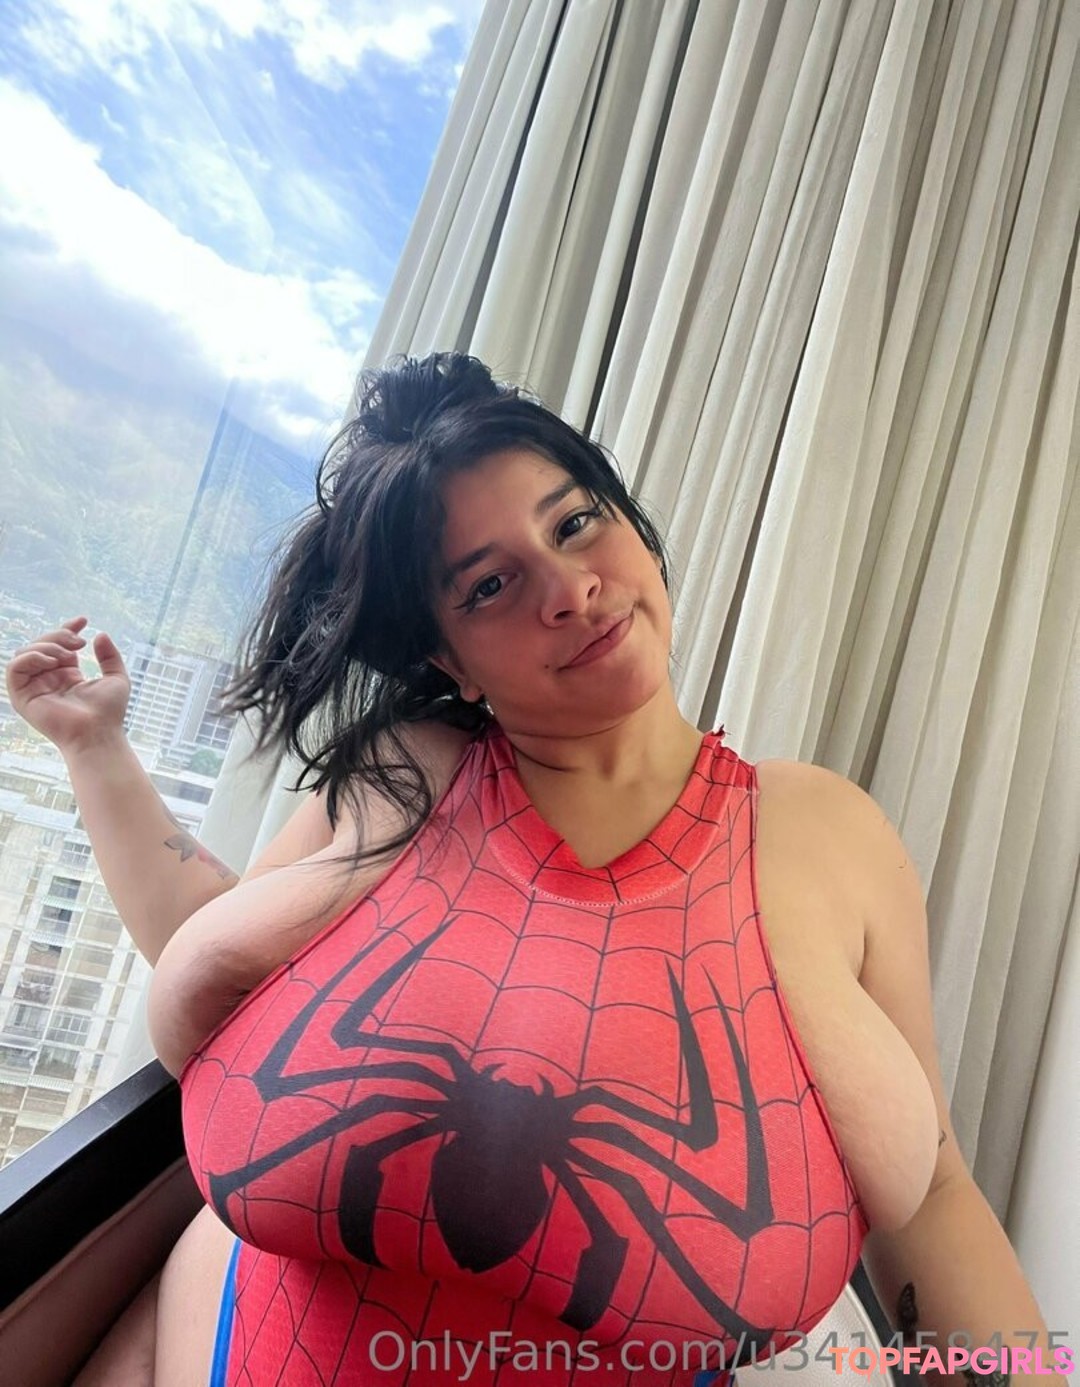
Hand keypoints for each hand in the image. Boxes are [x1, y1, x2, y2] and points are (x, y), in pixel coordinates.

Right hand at [5, 616, 131, 754]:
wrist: (98, 733)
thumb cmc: (109, 712)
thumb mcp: (117, 678)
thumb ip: (110, 656)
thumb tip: (100, 634)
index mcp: (66, 674)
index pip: (58, 644)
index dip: (67, 628)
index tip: (83, 620)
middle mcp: (48, 679)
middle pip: (41, 644)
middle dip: (59, 635)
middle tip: (79, 643)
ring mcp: (34, 687)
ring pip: (25, 652)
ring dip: (46, 646)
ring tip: (68, 655)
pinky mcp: (22, 697)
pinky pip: (14, 668)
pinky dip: (31, 658)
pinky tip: (52, 661)